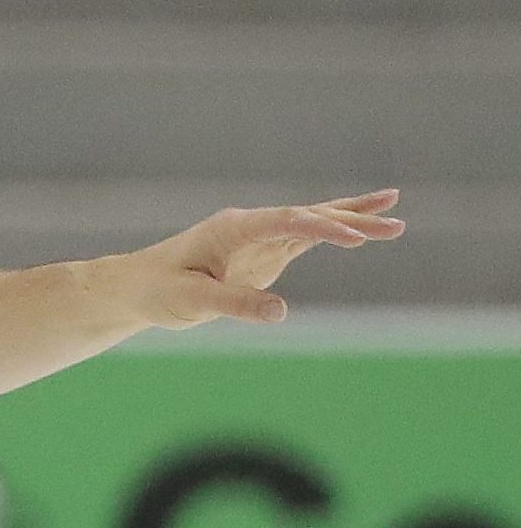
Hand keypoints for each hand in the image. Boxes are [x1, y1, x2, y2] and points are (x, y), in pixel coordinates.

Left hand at [109, 191, 402, 326]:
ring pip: (312, 222)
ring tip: (394, 215)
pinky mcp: (263, 252)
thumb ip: (235, 304)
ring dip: (352, 220)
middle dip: (350, 219)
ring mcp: (259, 236)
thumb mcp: (192, 301)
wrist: (134, 286)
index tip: (351, 236)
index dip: (319, 226)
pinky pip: (305, 237)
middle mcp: (250, 225)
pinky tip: (361, 229)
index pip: (285, 222)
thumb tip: (283, 312)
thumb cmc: (156, 290)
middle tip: (393, 224)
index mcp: (231, 228)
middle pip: (308, 217)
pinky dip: (334, 231)